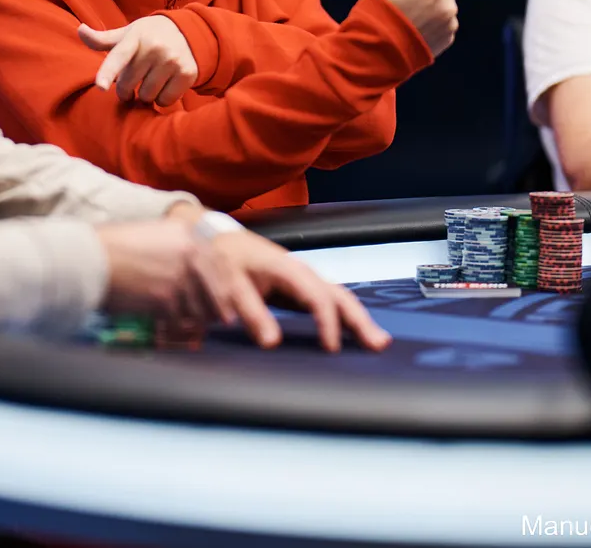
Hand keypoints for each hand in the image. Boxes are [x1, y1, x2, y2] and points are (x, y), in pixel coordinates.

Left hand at [79, 16, 197, 105]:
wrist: (190, 32)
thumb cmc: (150, 35)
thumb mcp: (128, 34)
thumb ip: (103, 39)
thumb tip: (80, 30)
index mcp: (136, 37)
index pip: (119, 56)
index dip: (108, 72)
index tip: (101, 86)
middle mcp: (155, 48)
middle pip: (129, 85)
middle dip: (126, 89)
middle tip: (132, 83)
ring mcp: (173, 61)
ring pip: (147, 96)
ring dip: (145, 95)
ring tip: (150, 81)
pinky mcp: (187, 73)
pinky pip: (165, 100)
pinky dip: (162, 98)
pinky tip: (164, 85)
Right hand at [97, 219, 236, 324]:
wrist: (88, 259)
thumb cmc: (111, 247)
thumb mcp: (152, 235)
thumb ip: (177, 248)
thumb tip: (194, 272)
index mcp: (187, 233)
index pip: (221, 263)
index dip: (226, 285)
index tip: (229, 299)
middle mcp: (190, 253)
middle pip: (219, 288)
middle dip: (220, 307)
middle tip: (221, 320)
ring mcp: (180, 277)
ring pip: (202, 308)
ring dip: (198, 320)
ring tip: (194, 327)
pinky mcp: (166, 300)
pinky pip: (181, 321)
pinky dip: (178, 329)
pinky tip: (171, 330)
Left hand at [210, 230, 392, 352]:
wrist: (211, 240)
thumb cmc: (220, 259)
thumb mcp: (228, 282)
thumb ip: (250, 310)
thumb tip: (271, 342)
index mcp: (287, 268)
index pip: (317, 296)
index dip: (328, 322)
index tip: (333, 349)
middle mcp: (301, 272)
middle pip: (338, 295)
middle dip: (360, 320)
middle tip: (379, 344)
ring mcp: (301, 280)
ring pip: (337, 298)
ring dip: (357, 320)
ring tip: (377, 343)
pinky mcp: (297, 289)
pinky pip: (327, 302)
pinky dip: (343, 317)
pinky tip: (352, 333)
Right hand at [370, 0, 457, 55]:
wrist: (378, 51)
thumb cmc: (381, 10)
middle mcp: (448, 6)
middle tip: (407, 0)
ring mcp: (449, 25)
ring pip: (445, 5)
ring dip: (433, 6)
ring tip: (410, 17)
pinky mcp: (446, 40)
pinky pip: (444, 23)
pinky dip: (433, 23)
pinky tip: (415, 28)